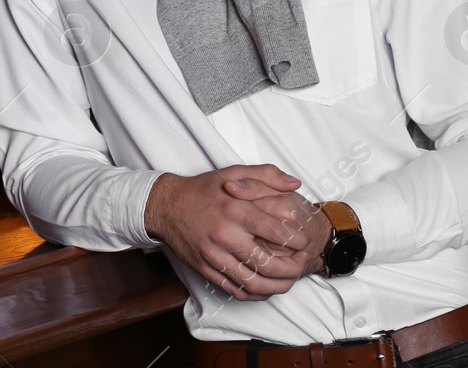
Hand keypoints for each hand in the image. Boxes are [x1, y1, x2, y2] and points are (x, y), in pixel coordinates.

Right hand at [144, 165, 312, 301]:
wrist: (165, 206)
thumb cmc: (201, 190)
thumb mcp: (232, 173)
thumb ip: (266, 175)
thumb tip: (295, 183)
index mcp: (235, 210)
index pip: (277, 233)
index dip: (298, 241)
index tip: (303, 241)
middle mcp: (225, 235)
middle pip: (269, 264)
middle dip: (293, 268)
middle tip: (301, 263)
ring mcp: (214, 256)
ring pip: (254, 283)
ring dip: (278, 287)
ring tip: (288, 280)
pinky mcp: (205, 269)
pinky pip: (235, 290)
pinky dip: (255, 294)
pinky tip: (265, 288)